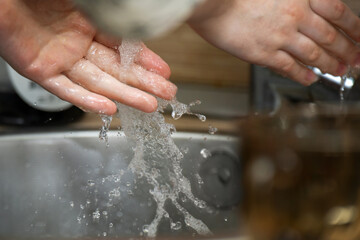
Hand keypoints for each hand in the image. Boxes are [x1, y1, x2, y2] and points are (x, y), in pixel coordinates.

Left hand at [0, 0, 175, 114]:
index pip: (124, 47)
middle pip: (116, 68)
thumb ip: (109, 11)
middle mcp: (76, 42)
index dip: (146, 60)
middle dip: (143, 82)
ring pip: (97, 81)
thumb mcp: (88, 0)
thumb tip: (136, 21)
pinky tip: (108, 109)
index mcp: (88, 22)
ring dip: (124, 94)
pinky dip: (86, 99)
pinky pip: (65, 88)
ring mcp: (59, 58)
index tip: (165, 71)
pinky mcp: (38, 69)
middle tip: (167, 94)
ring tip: (149, 105)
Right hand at [189, 0, 359, 84]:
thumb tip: (308, 11)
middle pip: (330, 37)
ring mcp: (280, 37)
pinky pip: (290, 67)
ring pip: (313, 54)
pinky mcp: (264, 53)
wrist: (211, 3)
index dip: (353, 27)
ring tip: (339, 71)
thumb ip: (293, 0)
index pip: (337, 12)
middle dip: (347, 50)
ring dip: (330, 65)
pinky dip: (303, 75)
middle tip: (356, 59)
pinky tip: (310, 79)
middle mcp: (294, 16)